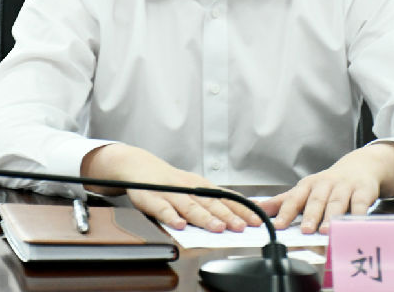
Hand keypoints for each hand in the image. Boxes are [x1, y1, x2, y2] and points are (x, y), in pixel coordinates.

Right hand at [80, 144, 261, 232]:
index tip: (256, 219)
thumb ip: (210, 200)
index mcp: (200, 186)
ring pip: (190, 206)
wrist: (137, 165)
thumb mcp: (192, 186)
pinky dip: (171, 217)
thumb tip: (233, 216)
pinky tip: (179, 225)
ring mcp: (171, 192)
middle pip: (211, 203)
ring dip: (204, 217)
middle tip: (241, 227)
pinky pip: (162, 209)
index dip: (241, 209)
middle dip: (228, 216)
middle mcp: (188, 188)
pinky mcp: (152, 198)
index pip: (225, 198)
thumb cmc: (168, 181)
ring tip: (217, 228)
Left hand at [258, 142, 393, 234]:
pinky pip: (360, 203)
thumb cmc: (329, 184)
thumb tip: (258, 211)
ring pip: (337, 202)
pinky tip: (354, 225)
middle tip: (305, 231)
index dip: (285, 212)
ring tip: (326, 231)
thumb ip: (283, 202)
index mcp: (308, 185)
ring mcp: (345, 187)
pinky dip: (357, 214)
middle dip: (310, 215)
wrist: (360, 166)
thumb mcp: (305, 189)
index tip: (278, 225)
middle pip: (316, 200)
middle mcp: (325, 184)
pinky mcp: (363, 190)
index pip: (294, 199)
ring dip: (331, 216)